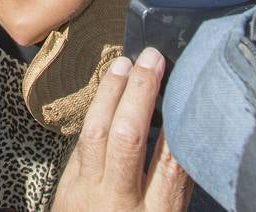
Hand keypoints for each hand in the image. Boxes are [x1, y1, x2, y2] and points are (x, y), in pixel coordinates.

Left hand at [52, 47, 192, 211]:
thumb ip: (173, 184)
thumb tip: (185, 134)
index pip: (171, 166)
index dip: (179, 125)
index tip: (187, 89)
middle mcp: (118, 201)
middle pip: (128, 138)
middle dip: (140, 93)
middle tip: (154, 58)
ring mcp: (87, 190)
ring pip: (95, 132)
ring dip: (111, 92)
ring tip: (127, 63)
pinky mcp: (68, 182)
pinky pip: (82, 140)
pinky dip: (96, 110)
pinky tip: (109, 88)